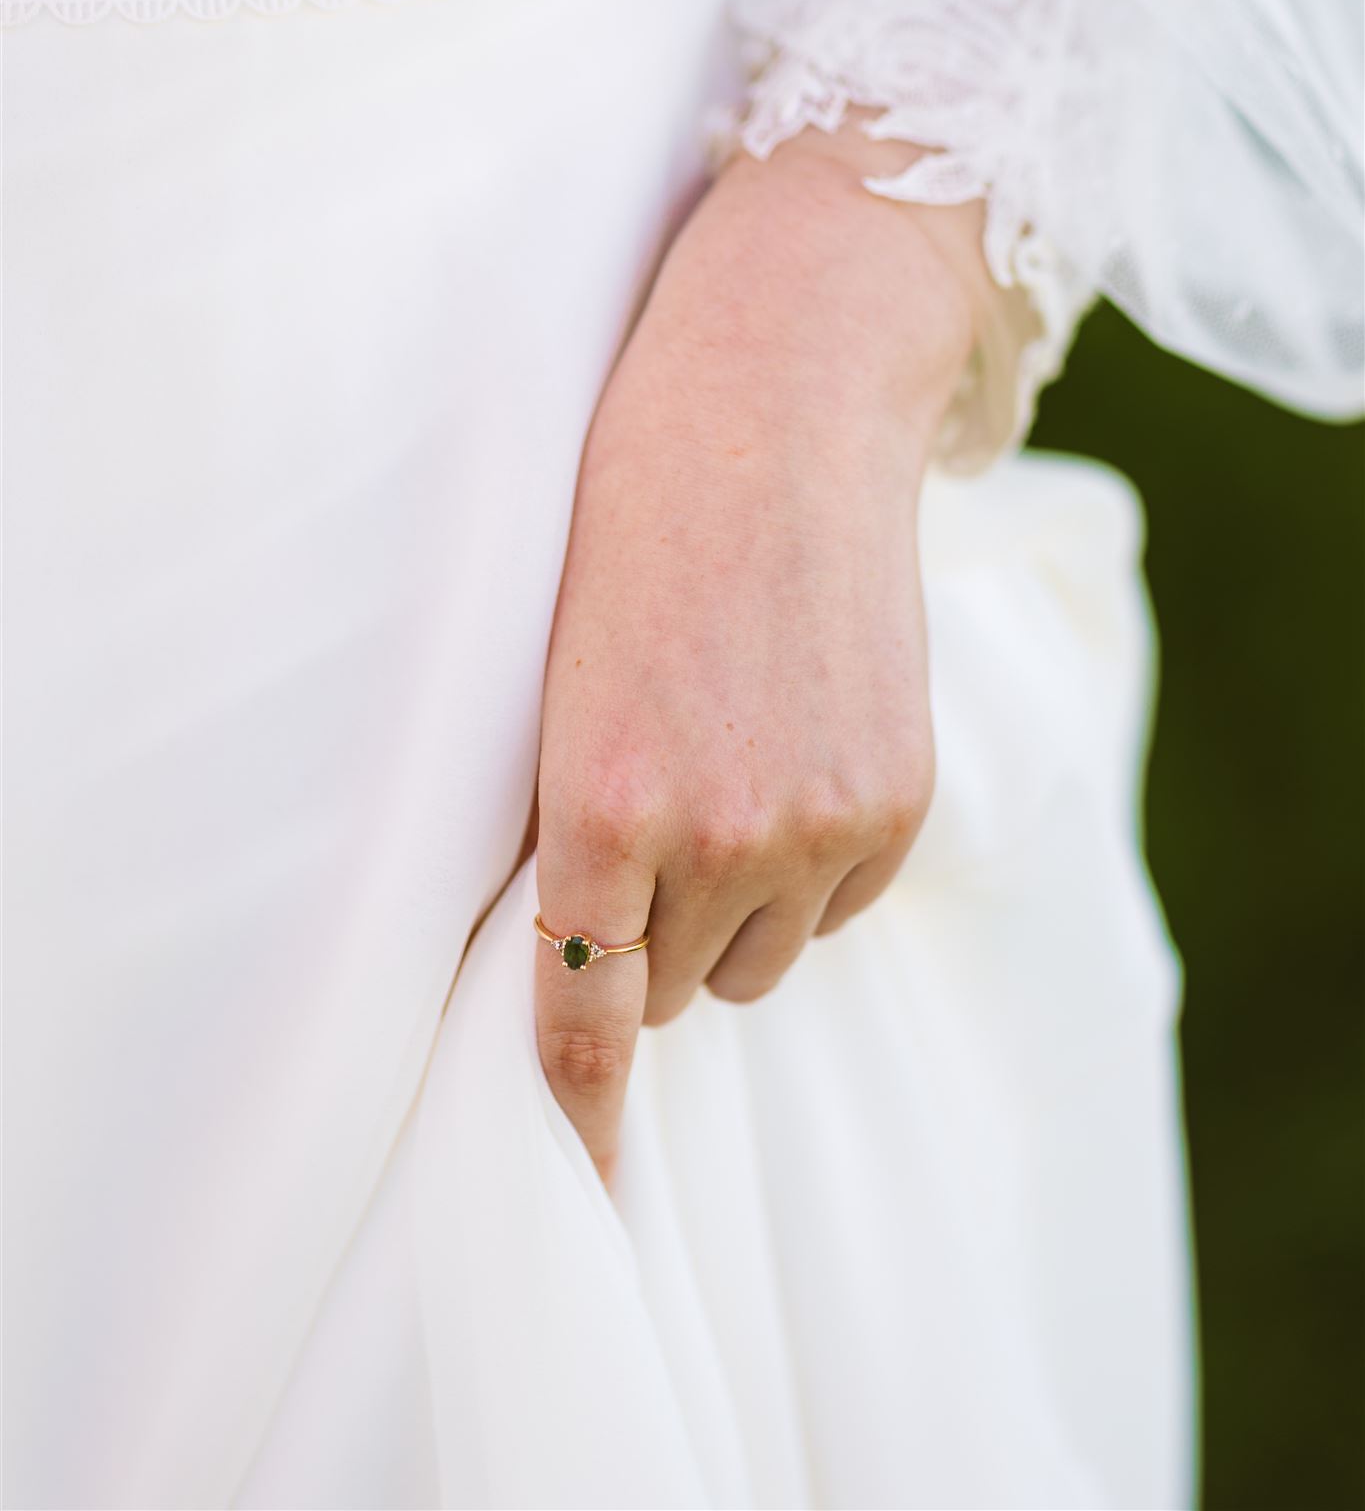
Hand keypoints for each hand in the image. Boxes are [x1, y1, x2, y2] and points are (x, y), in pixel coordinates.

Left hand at [533, 128, 988, 1181]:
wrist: (778, 412)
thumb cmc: (632, 527)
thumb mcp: (561, 680)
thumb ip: (578, 824)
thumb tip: (586, 948)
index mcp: (602, 804)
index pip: (584, 1014)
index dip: (578, 1106)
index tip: (580, 1169)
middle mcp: (721, 836)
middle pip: (672, 990)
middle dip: (648, 938)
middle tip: (649, 821)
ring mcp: (825, 824)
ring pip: (761, 959)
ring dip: (735, 908)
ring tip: (725, 770)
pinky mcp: (901, 802)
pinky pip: (841, 906)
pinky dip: (810, 865)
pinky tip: (794, 753)